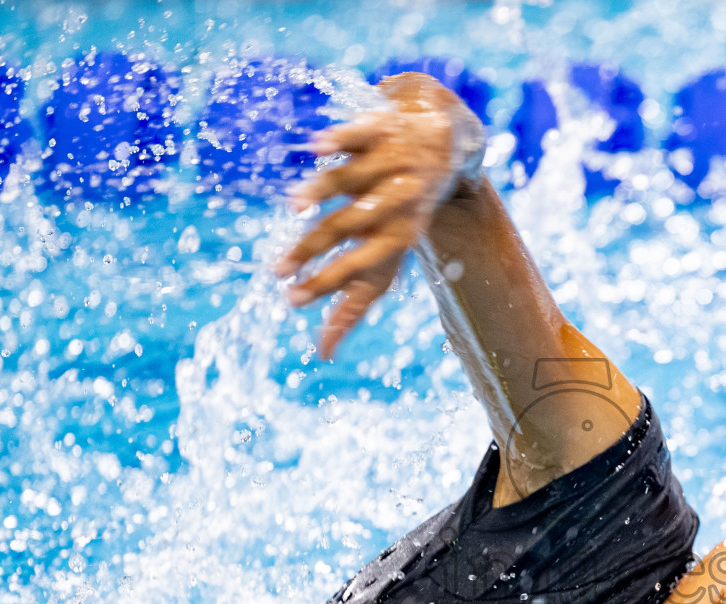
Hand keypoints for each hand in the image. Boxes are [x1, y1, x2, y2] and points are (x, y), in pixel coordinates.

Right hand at [275, 74, 484, 357]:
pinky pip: (361, 134)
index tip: (293, 298)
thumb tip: (325, 353)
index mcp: (398, 235)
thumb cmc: (405, 214)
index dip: (330, 282)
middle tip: (277, 270)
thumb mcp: (386, 258)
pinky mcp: (383, 127)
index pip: (363, 267)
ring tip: (293, 207)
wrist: (448, 144)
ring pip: (353, 181)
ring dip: (323, 193)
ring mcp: (391, 163)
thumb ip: (353, 302)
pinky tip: (316, 150)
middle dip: (315, 249)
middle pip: (351, 228)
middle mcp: (396, 201)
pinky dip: (340, 141)